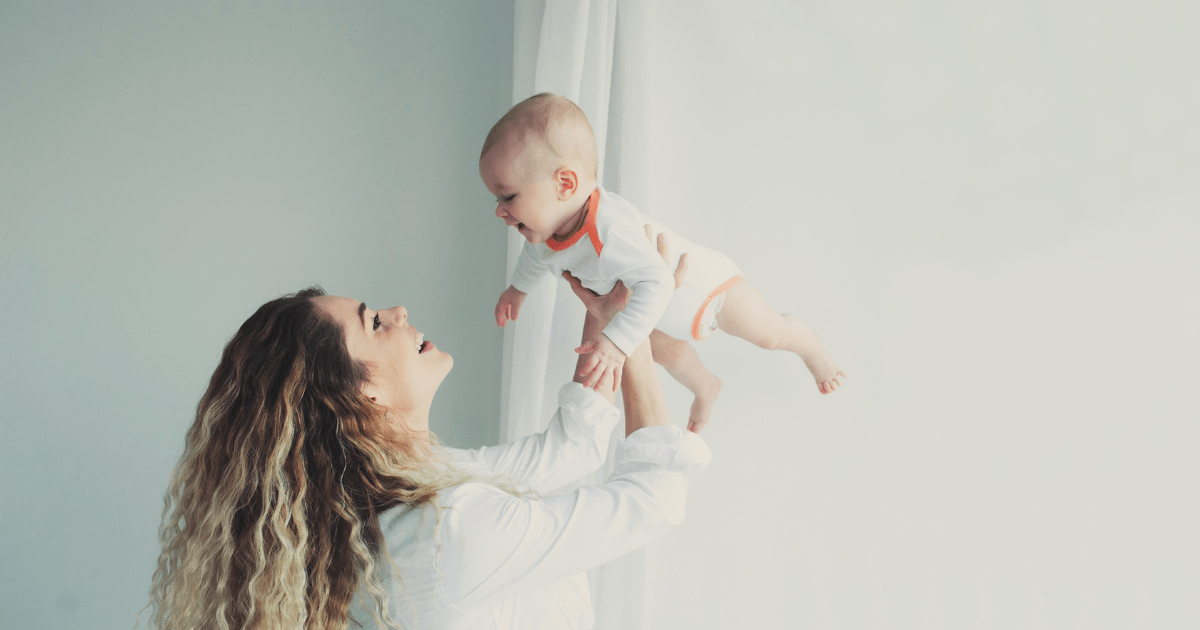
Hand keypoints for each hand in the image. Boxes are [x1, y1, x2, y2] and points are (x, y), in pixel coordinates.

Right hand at [494, 285, 527, 325]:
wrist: (522, 284)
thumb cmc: (519, 292)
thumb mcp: (518, 303)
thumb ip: (515, 311)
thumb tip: (513, 319)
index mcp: (502, 300)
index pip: (499, 311)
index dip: (499, 319)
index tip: (500, 325)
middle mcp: (503, 300)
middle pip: (498, 310)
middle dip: (499, 318)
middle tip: (500, 325)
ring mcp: (506, 299)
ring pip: (502, 309)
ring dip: (503, 316)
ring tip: (504, 323)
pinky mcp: (509, 298)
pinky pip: (506, 307)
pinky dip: (506, 312)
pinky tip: (509, 317)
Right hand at [561, 225, 688, 323]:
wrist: (626, 339)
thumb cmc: (609, 320)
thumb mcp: (592, 304)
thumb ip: (578, 287)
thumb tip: (563, 272)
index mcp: (627, 289)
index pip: (630, 263)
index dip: (631, 246)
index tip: (629, 230)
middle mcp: (643, 290)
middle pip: (648, 260)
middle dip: (646, 241)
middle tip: (645, 225)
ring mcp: (654, 293)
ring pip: (663, 267)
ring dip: (663, 250)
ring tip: (661, 234)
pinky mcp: (661, 295)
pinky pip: (676, 280)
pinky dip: (682, 268)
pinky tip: (686, 256)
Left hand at [575, 333, 626, 390]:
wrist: (621, 336)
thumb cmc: (607, 338)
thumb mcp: (594, 340)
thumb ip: (585, 347)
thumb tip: (575, 350)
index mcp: (598, 353)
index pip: (590, 364)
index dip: (585, 370)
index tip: (581, 374)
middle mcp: (605, 360)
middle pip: (596, 372)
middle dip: (590, 380)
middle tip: (585, 386)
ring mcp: (612, 363)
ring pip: (606, 376)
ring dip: (601, 384)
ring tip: (595, 390)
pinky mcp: (619, 365)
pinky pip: (618, 376)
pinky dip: (616, 384)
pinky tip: (613, 391)